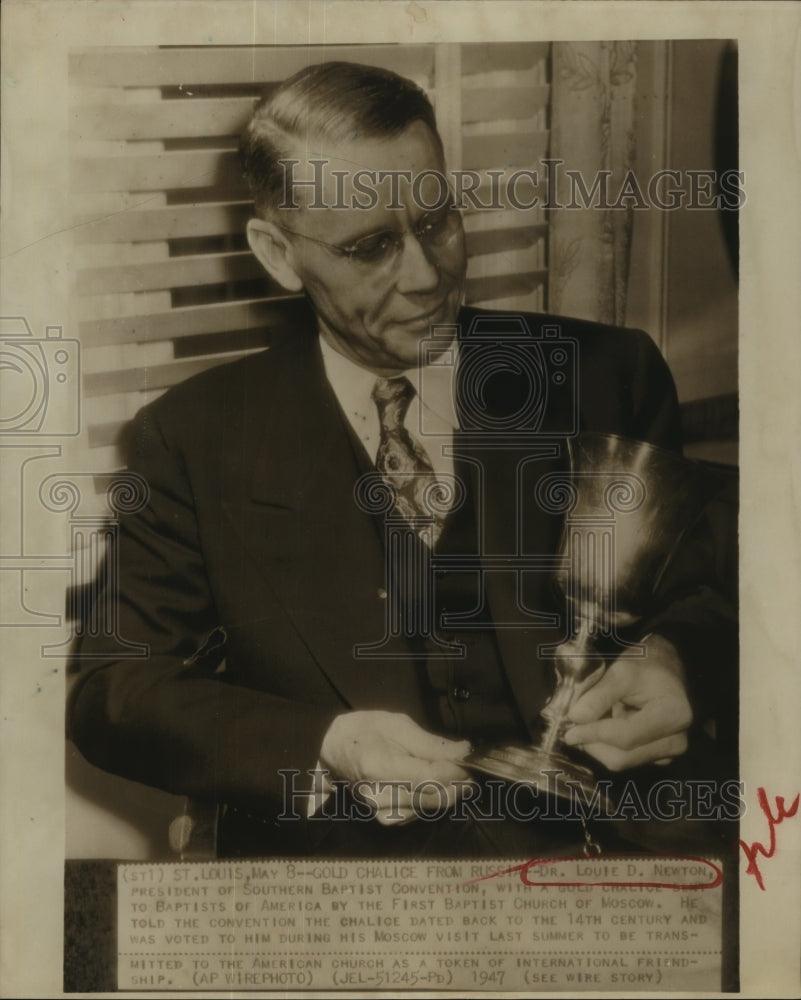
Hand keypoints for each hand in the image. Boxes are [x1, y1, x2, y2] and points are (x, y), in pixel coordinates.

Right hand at [320, 711, 473, 824]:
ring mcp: (381, 812)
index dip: (454, 772)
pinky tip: (440, 786)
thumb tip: (464, 751)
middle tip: (473, 770)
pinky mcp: (386, 820)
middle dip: (459, 784)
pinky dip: (436, 800)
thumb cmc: (366, 731)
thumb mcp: (397, 724)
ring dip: (450, 793)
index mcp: (378, 766)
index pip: (427, 778)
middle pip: (433, 797)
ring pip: (431, 807)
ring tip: (459, 775)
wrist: (335, 750)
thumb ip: (431, 742)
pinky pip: (422, 813)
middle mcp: (379, 795)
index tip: (471, 761)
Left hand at [562, 635, 691, 770]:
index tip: (568, 732)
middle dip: (593, 742)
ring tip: (597, 717)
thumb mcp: (621, 671)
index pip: (626, 737)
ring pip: (621, 761)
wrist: (665, 669)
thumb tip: (575, 718)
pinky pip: (625, 758)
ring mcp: (668, 752)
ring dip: (599, 743)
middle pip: (622, 757)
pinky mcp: (658, 757)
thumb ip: (599, 695)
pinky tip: (607, 724)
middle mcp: (676, 741)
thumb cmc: (646, 665)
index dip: (593, 735)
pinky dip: (607, 746)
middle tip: (574, 725)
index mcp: (673, 716)